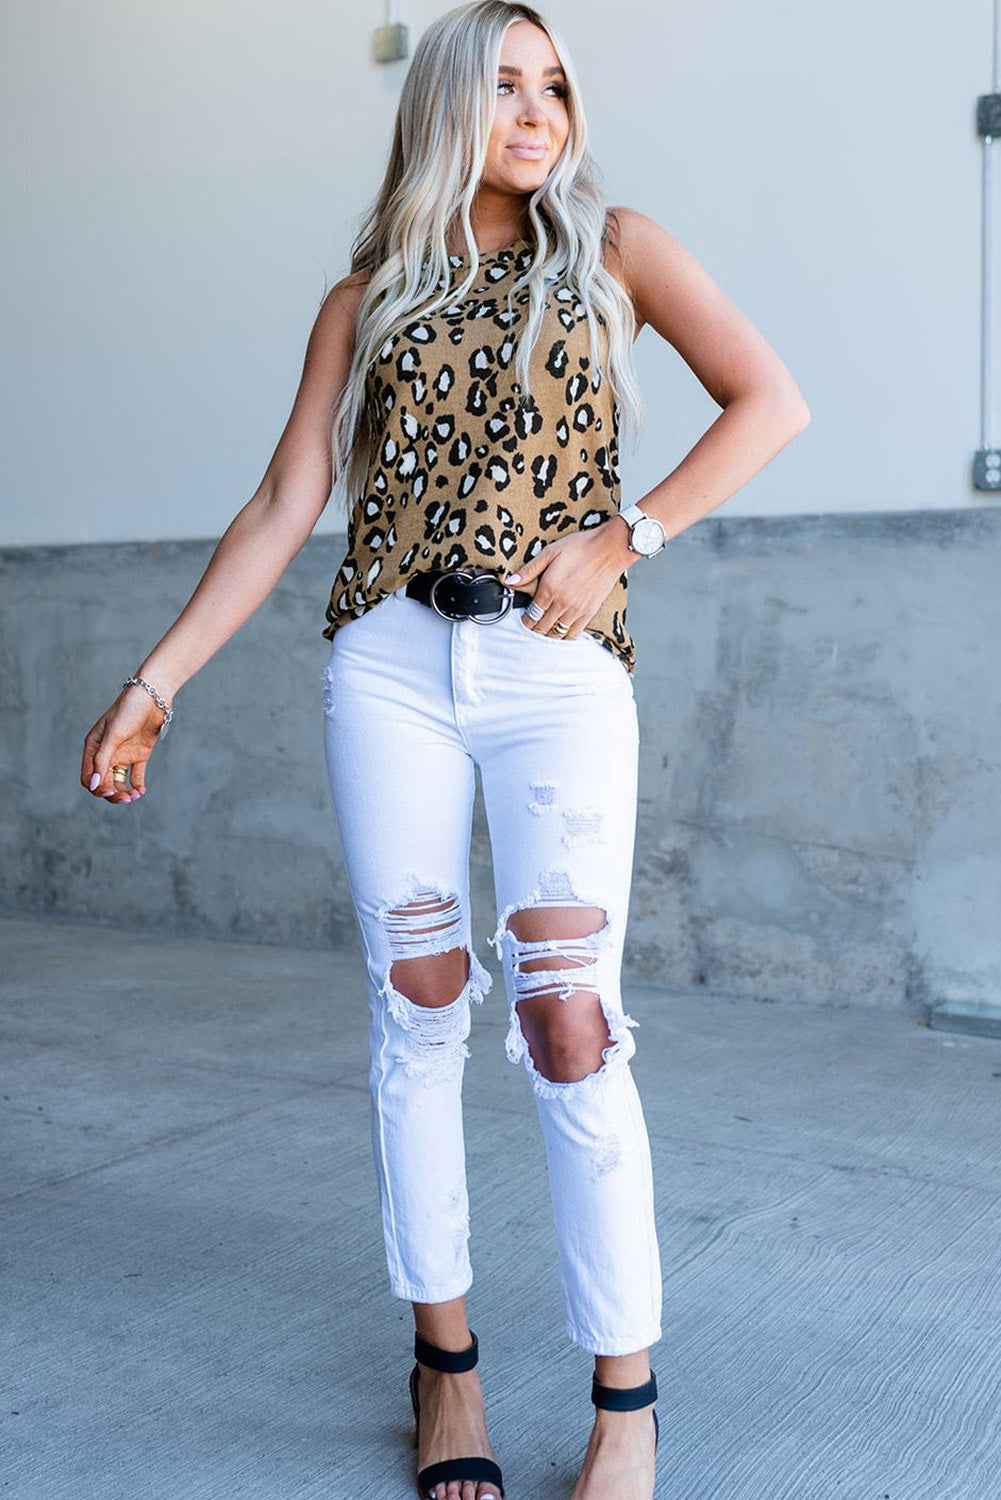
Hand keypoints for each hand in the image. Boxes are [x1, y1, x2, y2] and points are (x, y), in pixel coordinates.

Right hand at [80, 683, 170, 803]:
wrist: (153, 696)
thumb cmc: (129, 710)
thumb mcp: (113, 735)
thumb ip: (102, 760)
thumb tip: (94, 785)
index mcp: (94, 747)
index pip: (88, 776)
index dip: (97, 787)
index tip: (110, 791)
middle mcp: (107, 753)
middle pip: (104, 782)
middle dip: (113, 793)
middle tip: (127, 798)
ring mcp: (123, 754)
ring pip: (119, 781)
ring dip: (125, 791)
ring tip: (135, 795)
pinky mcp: (139, 754)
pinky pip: (135, 775)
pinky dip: (137, 786)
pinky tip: (141, 790)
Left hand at [501, 519, 634, 637]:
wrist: (609, 550)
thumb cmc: (581, 548)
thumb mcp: (550, 552)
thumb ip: (529, 570)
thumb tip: (510, 581)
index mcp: (548, 589)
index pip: (531, 616)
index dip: (524, 621)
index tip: (523, 620)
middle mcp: (561, 604)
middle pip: (541, 628)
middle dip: (534, 630)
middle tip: (530, 629)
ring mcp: (576, 610)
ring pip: (556, 633)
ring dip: (547, 635)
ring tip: (543, 633)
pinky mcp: (589, 612)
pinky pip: (574, 633)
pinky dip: (565, 636)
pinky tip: (561, 634)